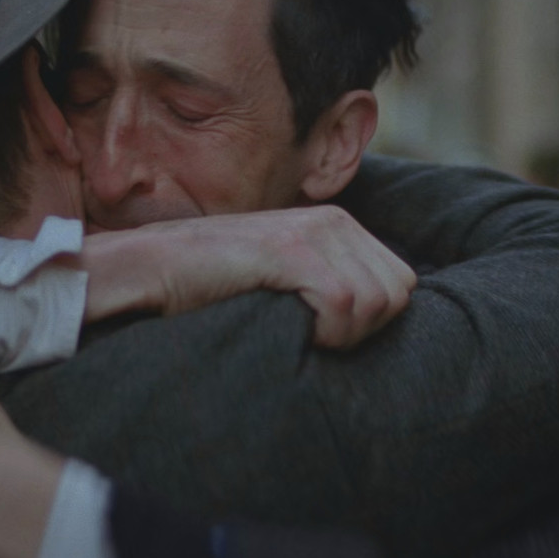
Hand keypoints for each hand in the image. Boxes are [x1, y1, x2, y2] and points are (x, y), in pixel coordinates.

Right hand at [82, 205, 415, 348]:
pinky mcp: (289, 250)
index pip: (402, 283)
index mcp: (339, 225)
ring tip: (299, 330)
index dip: (373, 321)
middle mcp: (333, 220)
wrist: (156, 267)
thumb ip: (332, 281)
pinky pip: (342, 303)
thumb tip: (381, 315)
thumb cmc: (219, 284)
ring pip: (374, 303)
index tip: (328, 332)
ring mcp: (312, 232)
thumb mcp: (288, 277)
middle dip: (363, 329)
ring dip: (340, 334)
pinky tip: (292, 328)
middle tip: (315, 336)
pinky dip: (323, 331)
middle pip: (396, 294)